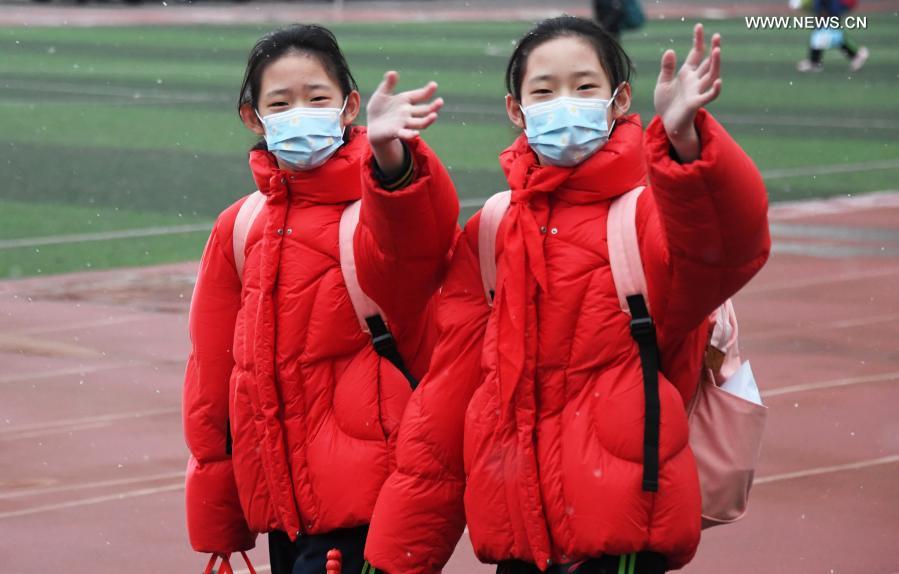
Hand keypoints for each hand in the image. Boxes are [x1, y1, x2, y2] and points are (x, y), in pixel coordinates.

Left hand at [367, 71, 443, 175]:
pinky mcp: (396, 132)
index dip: (427, 91)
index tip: (434, 85)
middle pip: (424, 110)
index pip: (420, 95)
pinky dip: (410, 134)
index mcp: (405, 101)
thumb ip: (388, 85)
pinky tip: (416, 134)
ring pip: (420, 123)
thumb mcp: (381, 94)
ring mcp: (403, 123)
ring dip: (427, 120)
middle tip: (440, 101)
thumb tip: (392, 72)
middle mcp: (408, 112)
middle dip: (433, 107)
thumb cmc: (378, 109)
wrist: (371, 126)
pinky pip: (405, 134)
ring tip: (434, 116)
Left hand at [653, 23, 721, 161]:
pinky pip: (708, 96)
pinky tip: (718, 81)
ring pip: (711, 75)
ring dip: (715, 64)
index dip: (698, 40)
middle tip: (717, 35)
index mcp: (687, 73)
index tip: (699, 26)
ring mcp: (697, 91)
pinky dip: (714, 89)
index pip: (696, 54)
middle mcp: (695, 80)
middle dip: (713, 49)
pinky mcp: (696, 103)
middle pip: (707, 62)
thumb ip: (667, 68)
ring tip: (717, 51)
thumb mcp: (663, 83)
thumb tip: (670, 50)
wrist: (668, 124)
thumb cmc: (667, 104)